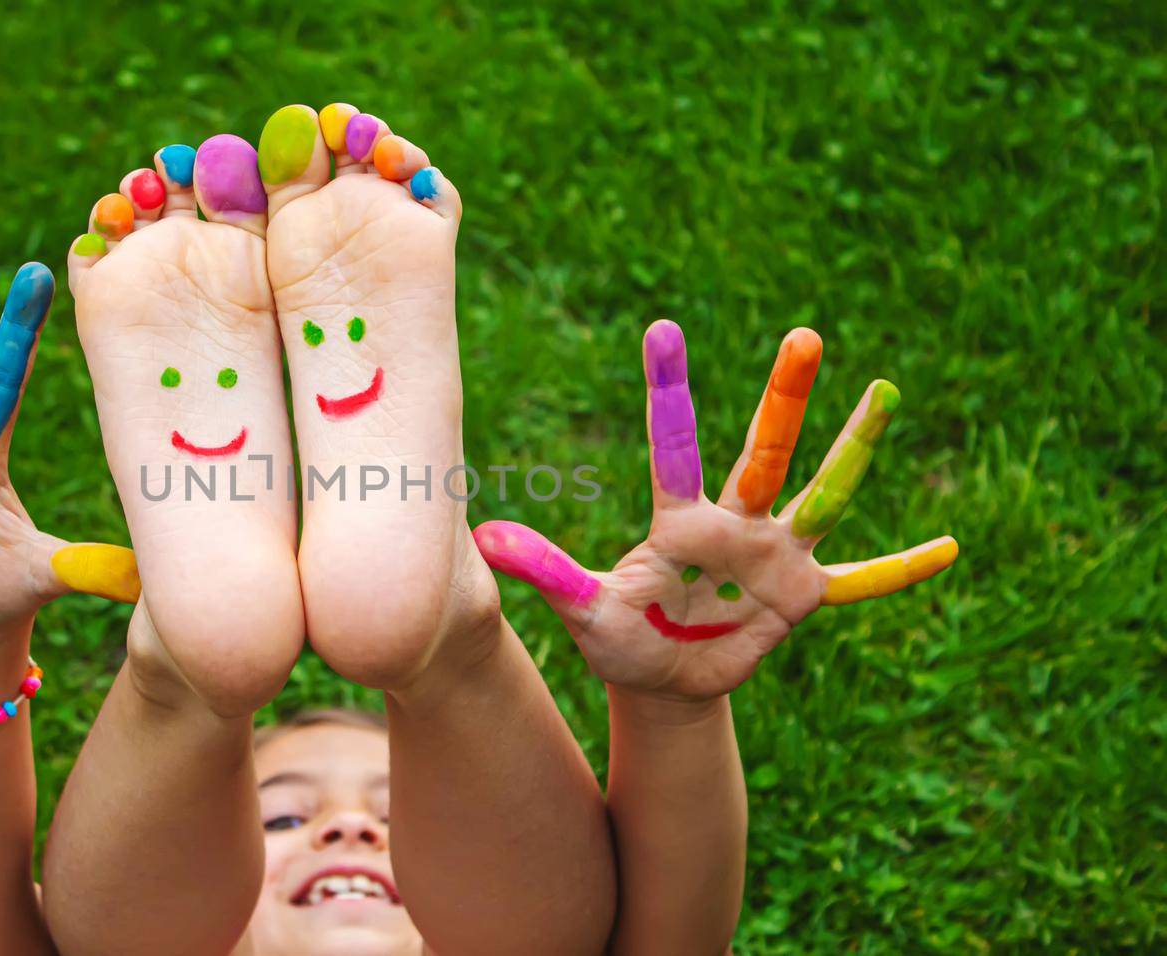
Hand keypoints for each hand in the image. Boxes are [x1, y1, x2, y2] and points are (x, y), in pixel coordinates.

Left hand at [475, 320, 956, 700]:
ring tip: (883, 392)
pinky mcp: (804, 598)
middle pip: (764, 451)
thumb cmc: (620, 640)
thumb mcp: (584, 612)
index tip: (661, 328)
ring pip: (823, 492)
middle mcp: (736, 525)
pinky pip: (861, 581)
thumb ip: (545, 572)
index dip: (670, 390)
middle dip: (785, 398)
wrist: (663, 684)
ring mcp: (777, 557)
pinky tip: (951, 547)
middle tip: (805, 335)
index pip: (674, 445)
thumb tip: (483, 539)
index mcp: (681, 521)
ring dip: (854, 449)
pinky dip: (900, 569)